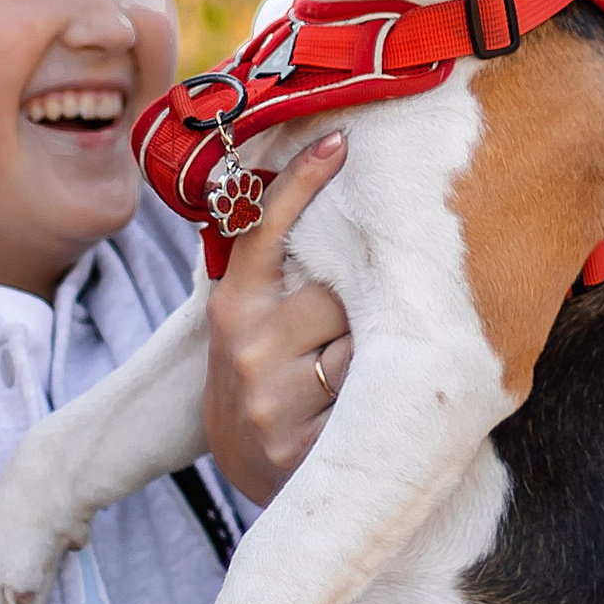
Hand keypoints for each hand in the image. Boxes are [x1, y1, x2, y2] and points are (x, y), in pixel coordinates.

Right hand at [203, 130, 353, 503]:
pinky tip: (346, 418)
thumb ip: (275, 269)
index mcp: (232, 307)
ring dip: (369, 359)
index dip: (298, 182)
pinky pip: (368, 405)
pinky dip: (371, 407)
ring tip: (339, 380)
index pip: (263, 232)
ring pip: (362, 349)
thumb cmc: (262, 372)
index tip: (337, 140)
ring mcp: (272, 402)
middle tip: (335, 340)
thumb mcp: (248, 318)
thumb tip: (324, 176)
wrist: (243, 464)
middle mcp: (248, 349)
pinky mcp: (302, 449)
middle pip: (338, 296)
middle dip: (353, 311)